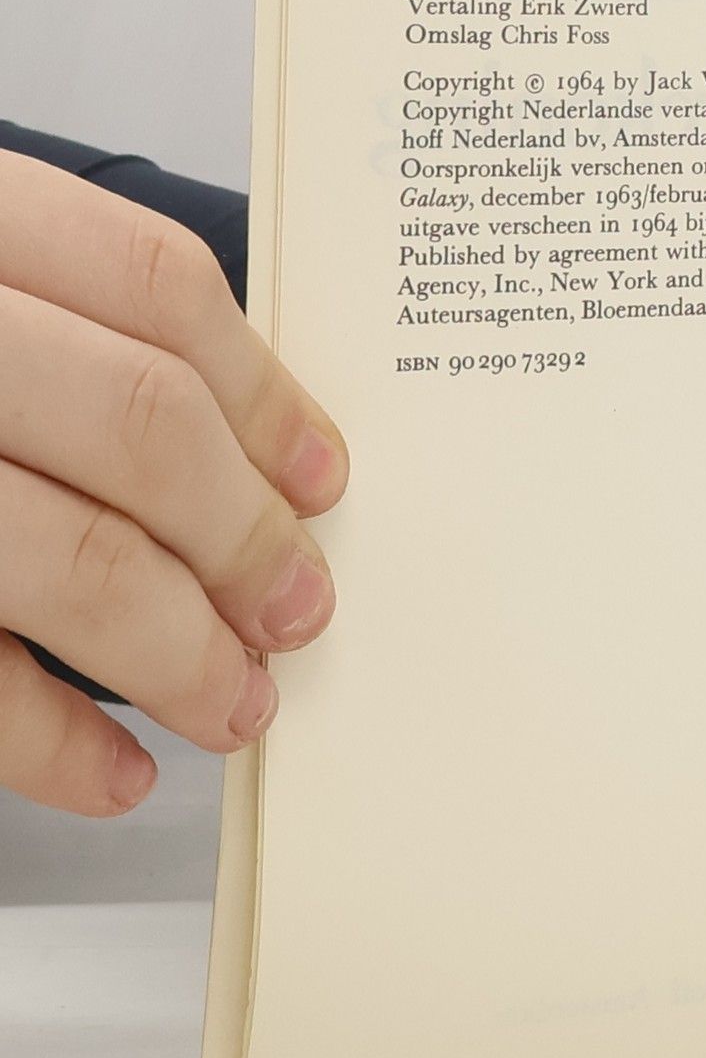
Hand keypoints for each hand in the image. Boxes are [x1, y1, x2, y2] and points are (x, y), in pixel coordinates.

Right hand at [0, 148, 347, 815]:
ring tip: (236, 702)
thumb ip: (34, 311)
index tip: (320, 474)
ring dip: (182, 650)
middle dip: (245, 535)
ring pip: (70, 556)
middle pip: (138, 424)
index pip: (152, 285)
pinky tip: (112, 771)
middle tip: (298, 606)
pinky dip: (50, 742)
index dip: (263, 392)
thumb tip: (234, 442)